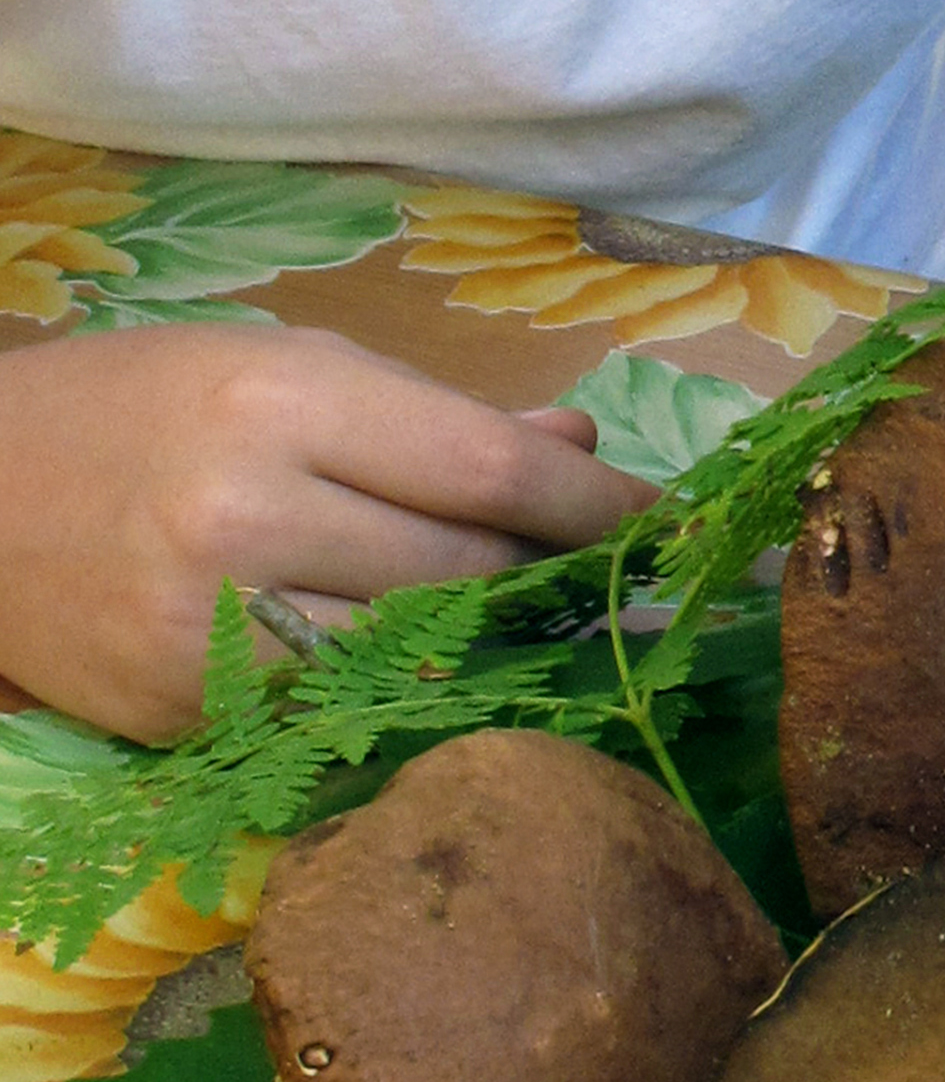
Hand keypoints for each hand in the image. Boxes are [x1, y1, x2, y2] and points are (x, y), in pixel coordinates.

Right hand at [0, 321, 650, 742]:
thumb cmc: (146, 404)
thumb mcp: (289, 364)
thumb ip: (436, 415)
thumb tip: (578, 454)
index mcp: (285, 406)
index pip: (487, 473)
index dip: (593, 511)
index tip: (661, 524)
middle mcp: (249, 519)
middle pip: (466, 576)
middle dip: (546, 577)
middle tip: (603, 577)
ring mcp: (213, 632)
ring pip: (418, 658)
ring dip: (485, 641)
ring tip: (527, 618)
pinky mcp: (187, 717)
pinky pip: (338, 709)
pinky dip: (393, 684)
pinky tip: (416, 659)